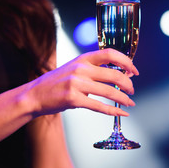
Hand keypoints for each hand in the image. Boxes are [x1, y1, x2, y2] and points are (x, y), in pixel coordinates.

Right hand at [24, 49, 138, 116]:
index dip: (126, 62)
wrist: (33, 95)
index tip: (134, 71)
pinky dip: (113, 111)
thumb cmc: (57, 82)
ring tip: (129, 103)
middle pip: (114, 74)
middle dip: (128, 84)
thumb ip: (95, 69)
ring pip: (109, 91)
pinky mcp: (73, 99)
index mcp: (83, 58)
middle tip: (132, 91)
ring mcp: (76, 84)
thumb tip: (121, 74)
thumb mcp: (75, 68)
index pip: (110, 53)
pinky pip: (99, 106)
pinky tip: (121, 113)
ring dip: (123, 99)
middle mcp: (81, 68)